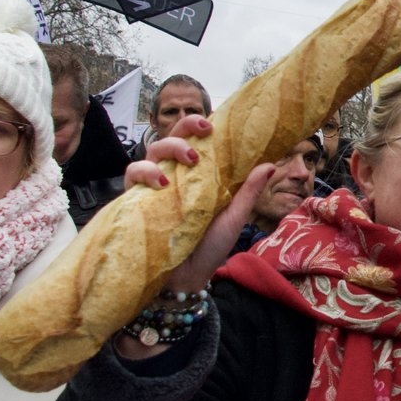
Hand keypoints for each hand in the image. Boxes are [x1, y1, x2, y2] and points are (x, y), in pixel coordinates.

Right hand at [123, 117, 275, 295]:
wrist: (189, 278)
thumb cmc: (211, 247)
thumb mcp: (234, 217)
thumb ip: (248, 192)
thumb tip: (269, 164)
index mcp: (197, 176)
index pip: (194, 142)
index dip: (198, 126)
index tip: (213, 123)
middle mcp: (174, 176)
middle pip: (170, 139)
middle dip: (184, 128)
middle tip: (203, 131)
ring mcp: (154, 187)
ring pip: (150, 152)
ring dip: (168, 147)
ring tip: (190, 159)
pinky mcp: (137, 201)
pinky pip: (131, 176)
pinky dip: (144, 172)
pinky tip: (161, 181)